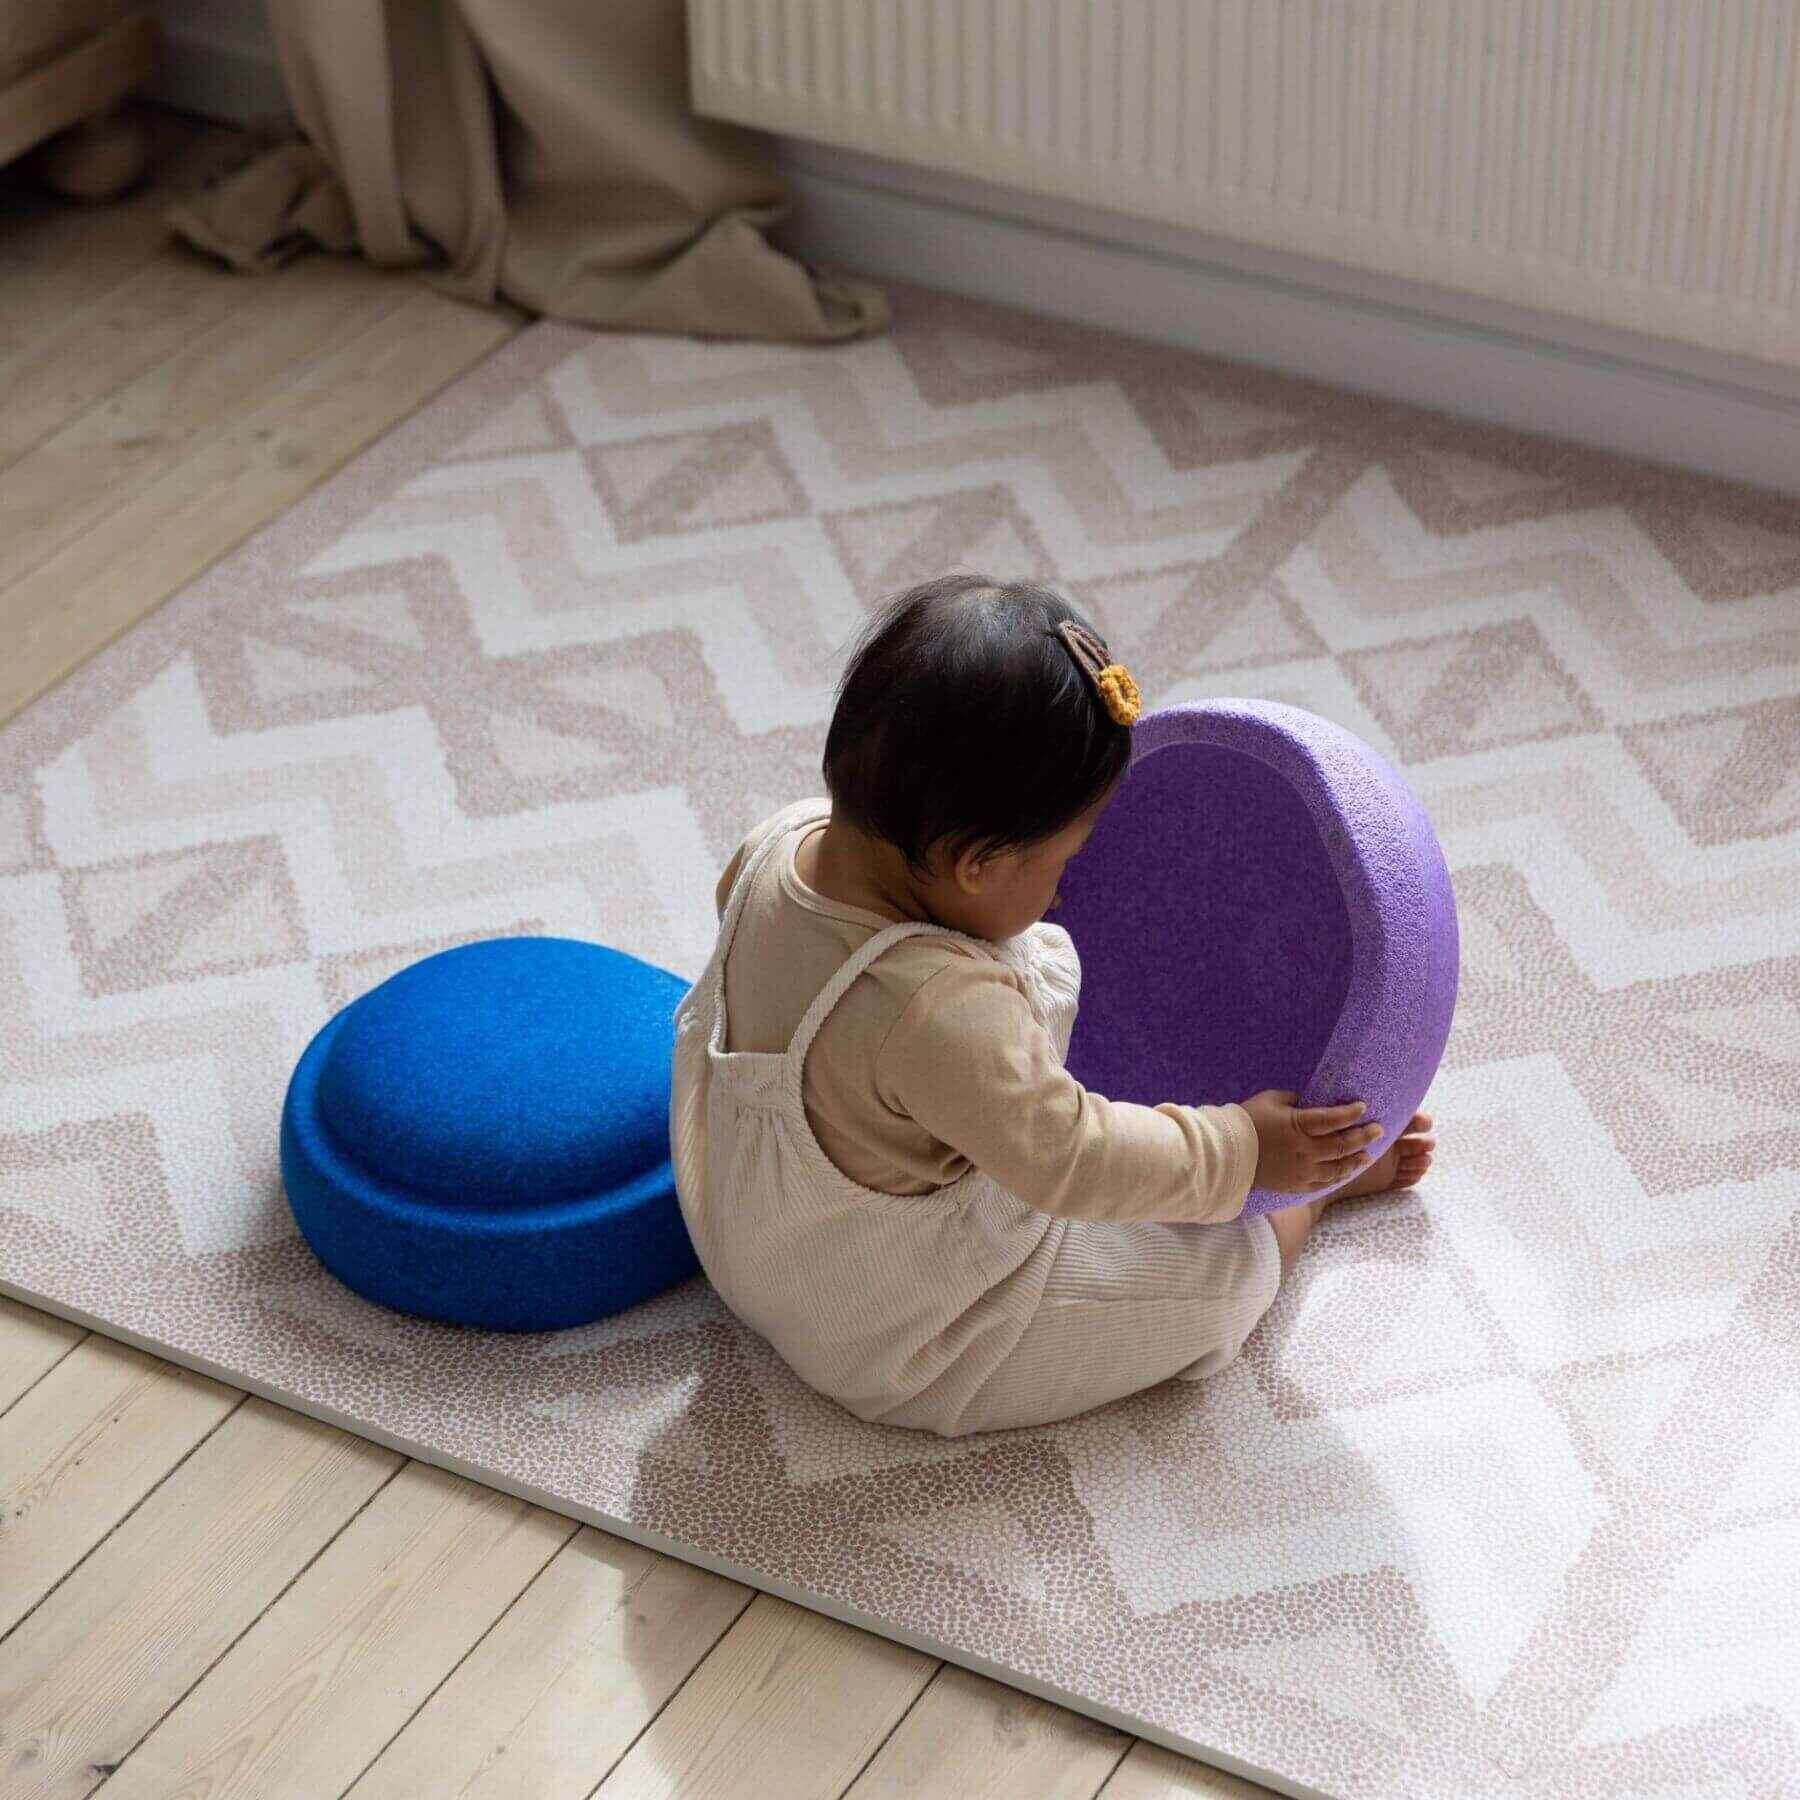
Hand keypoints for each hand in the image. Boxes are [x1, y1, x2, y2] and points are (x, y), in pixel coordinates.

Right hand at [1240, 1090, 1383, 1193]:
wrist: (1225, 1153)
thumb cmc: (1247, 1120)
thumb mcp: (1271, 1099)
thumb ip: (1296, 1099)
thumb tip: (1314, 1100)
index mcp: (1298, 1125)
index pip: (1333, 1119)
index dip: (1351, 1113)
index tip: (1363, 1107)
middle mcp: (1304, 1151)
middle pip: (1342, 1145)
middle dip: (1363, 1136)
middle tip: (1378, 1130)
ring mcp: (1301, 1171)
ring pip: (1338, 1168)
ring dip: (1355, 1160)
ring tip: (1367, 1155)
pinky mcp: (1295, 1185)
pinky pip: (1323, 1183)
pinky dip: (1338, 1176)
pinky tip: (1346, 1170)